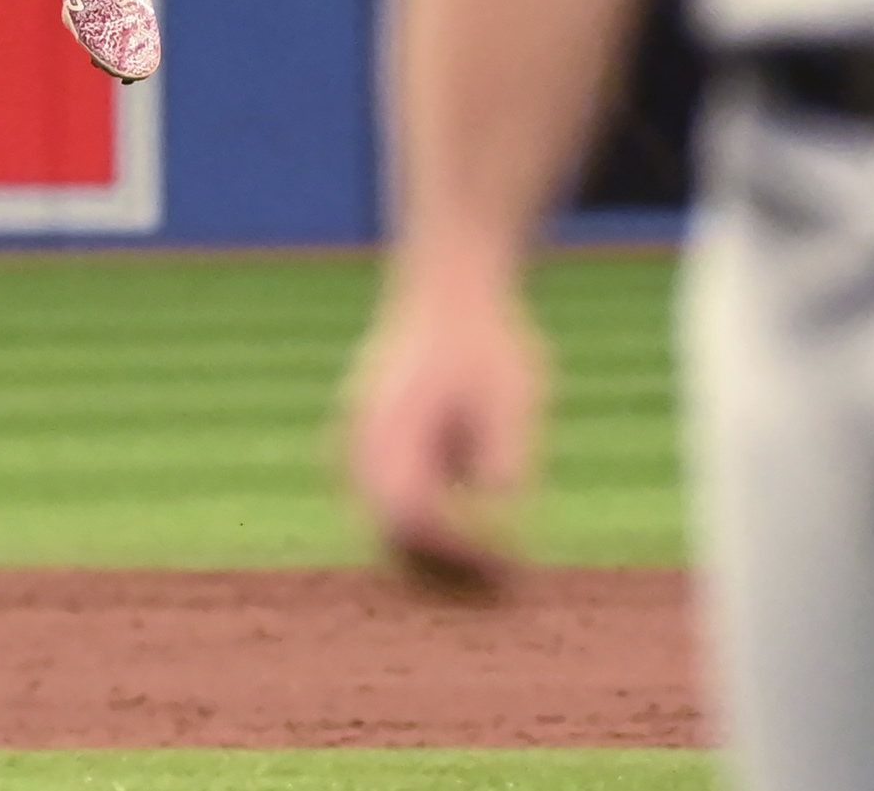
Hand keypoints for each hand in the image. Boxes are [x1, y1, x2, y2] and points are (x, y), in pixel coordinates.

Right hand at [345, 265, 546, 596]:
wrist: (449, 287)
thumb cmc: (486, 341)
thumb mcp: (513, 394)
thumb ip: (505, 453)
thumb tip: (501, 510)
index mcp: (390, 428)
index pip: (409, 517)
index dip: (456, 551)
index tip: (506, 561)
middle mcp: (362, 444)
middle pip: (391, 536)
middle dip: (445, 571)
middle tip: (506, 585)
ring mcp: (359, 449)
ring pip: (387, 530)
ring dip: (436, 559)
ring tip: (499, 573)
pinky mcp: (372, 452)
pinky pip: (392, 511)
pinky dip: (429, 536)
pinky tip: (480, 541)